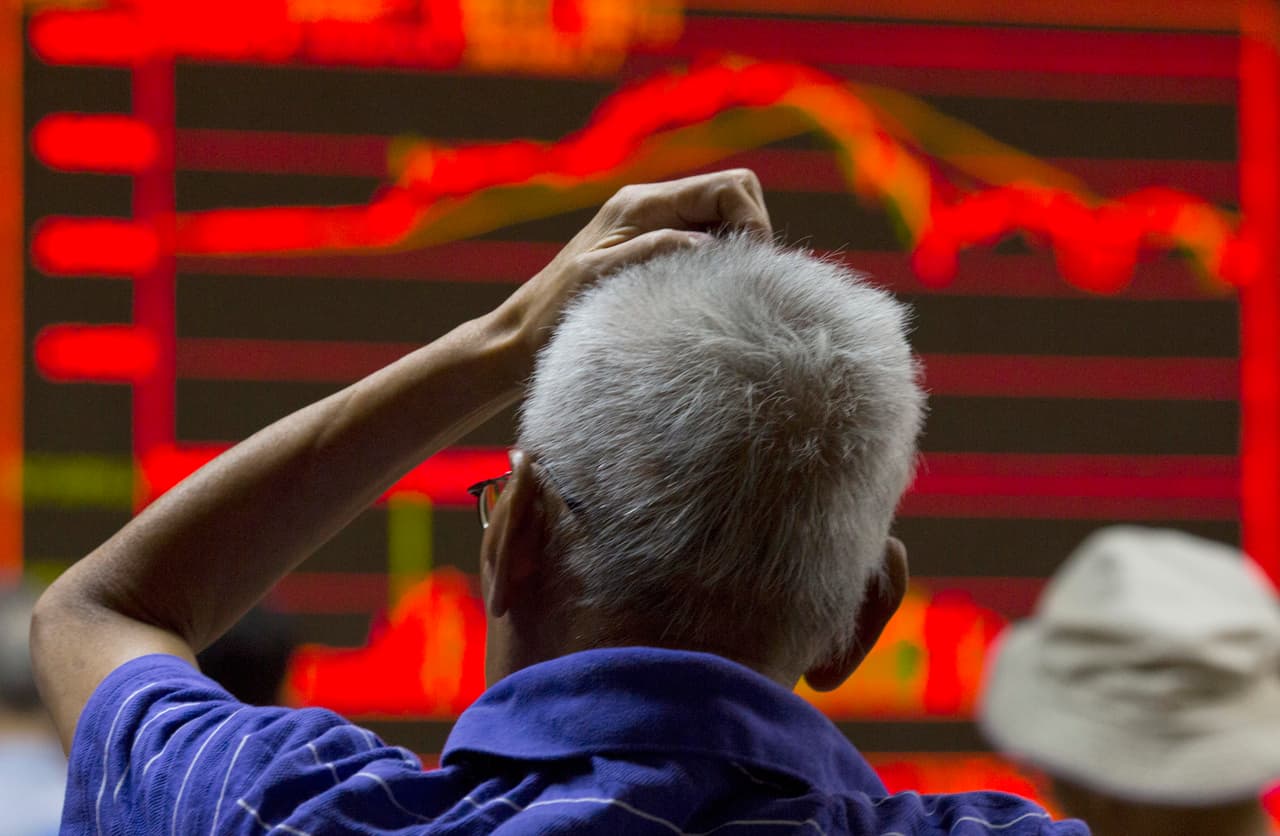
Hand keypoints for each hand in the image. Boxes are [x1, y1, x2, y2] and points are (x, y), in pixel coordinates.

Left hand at [495, 169, 770, 359]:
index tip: (751, 269)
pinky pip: (708, 248)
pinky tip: (706, 302)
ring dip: (737, 255)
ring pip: (725, 223)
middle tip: (744, 284)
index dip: (753, 222)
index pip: (729, 187)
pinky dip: (720, 270)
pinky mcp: (655, 253)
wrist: (521, 339)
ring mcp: (655, 229)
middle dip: (752, 235)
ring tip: (724, 296)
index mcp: (641, 204)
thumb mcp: (599, 280)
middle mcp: (653, 207)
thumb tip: (705, 246)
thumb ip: (650, 253)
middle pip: (735, 196)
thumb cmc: (552, 316)